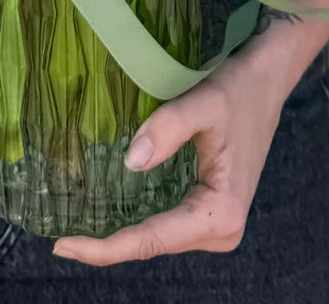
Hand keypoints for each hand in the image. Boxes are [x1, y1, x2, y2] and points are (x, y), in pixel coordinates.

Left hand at [51, 52, 286, 265]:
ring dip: (120, 234)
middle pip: (153, 244)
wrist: (267, 79)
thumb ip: (168, 129)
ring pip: (158, 237)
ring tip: (76, 228)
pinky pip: (165, 223)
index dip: (107, 247)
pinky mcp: (208, 210)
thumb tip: (130, 161)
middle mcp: (220, 229)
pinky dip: (136, 220)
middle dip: (109, 245)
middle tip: (61, 238)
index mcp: (221, 214)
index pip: (154, 239)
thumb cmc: (240, 90)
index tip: (65, 245)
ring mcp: (215, 223)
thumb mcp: (205, 102)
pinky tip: (107, 213)